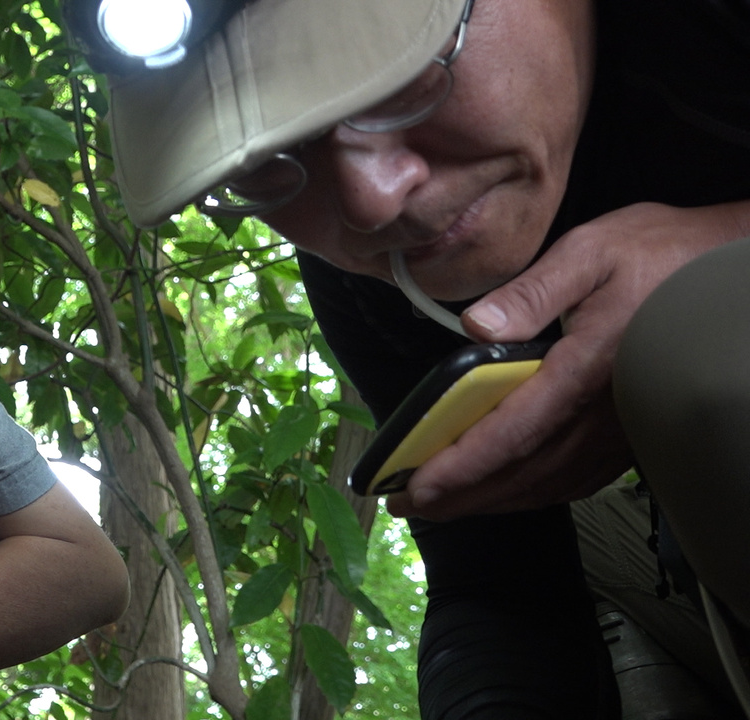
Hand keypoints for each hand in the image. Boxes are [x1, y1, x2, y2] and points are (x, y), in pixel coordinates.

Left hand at [386, 201, 749, 519]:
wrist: (738, 270)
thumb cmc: (666, 255)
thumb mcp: (592, 252)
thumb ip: (532, 292)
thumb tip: (476, 325)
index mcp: (584, 372)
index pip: (510, 434)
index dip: (460, 467)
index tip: (416, 488)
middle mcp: (602, 414)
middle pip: (520, 473)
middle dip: (459, 495)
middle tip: (407, 504)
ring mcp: (620, 430)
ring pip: (547, 484)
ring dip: (492, 499)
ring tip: (445, 503)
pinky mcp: (632, 434)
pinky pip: (576, 478)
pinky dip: (534, 492)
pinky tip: (510, 491)